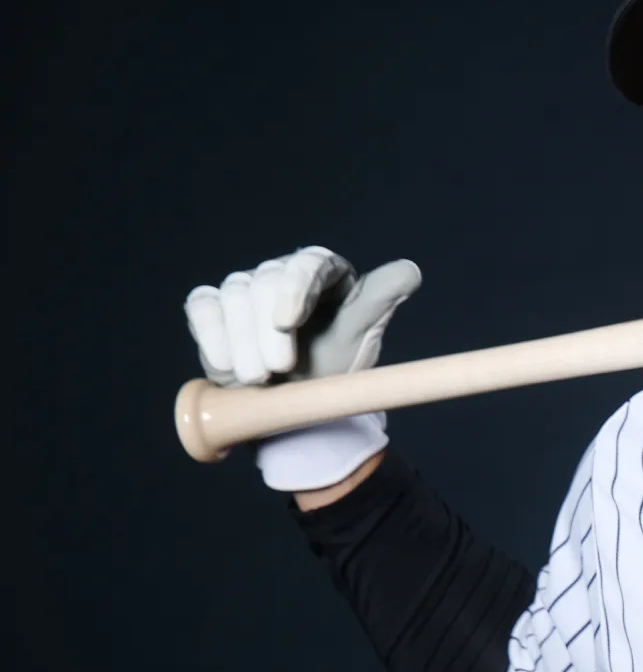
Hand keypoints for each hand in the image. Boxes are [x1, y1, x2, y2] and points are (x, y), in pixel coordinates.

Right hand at [183, 248, 420, 490]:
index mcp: (325, 273)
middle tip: (277, 370)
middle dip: (266, 329)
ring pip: (234, 294)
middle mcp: (283, 274)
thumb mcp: (360, 336)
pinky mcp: (215, 307)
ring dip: (241, 339)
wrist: (298, 407)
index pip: (310, 264)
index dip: (295, 288)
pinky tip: (224, 365)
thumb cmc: (335, 368)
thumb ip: (380, 301)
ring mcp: (246, 288)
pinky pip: (203, 306)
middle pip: (266, 280)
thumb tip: (411, 271)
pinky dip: (212, 334)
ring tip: (257, 378)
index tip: (286, 321)